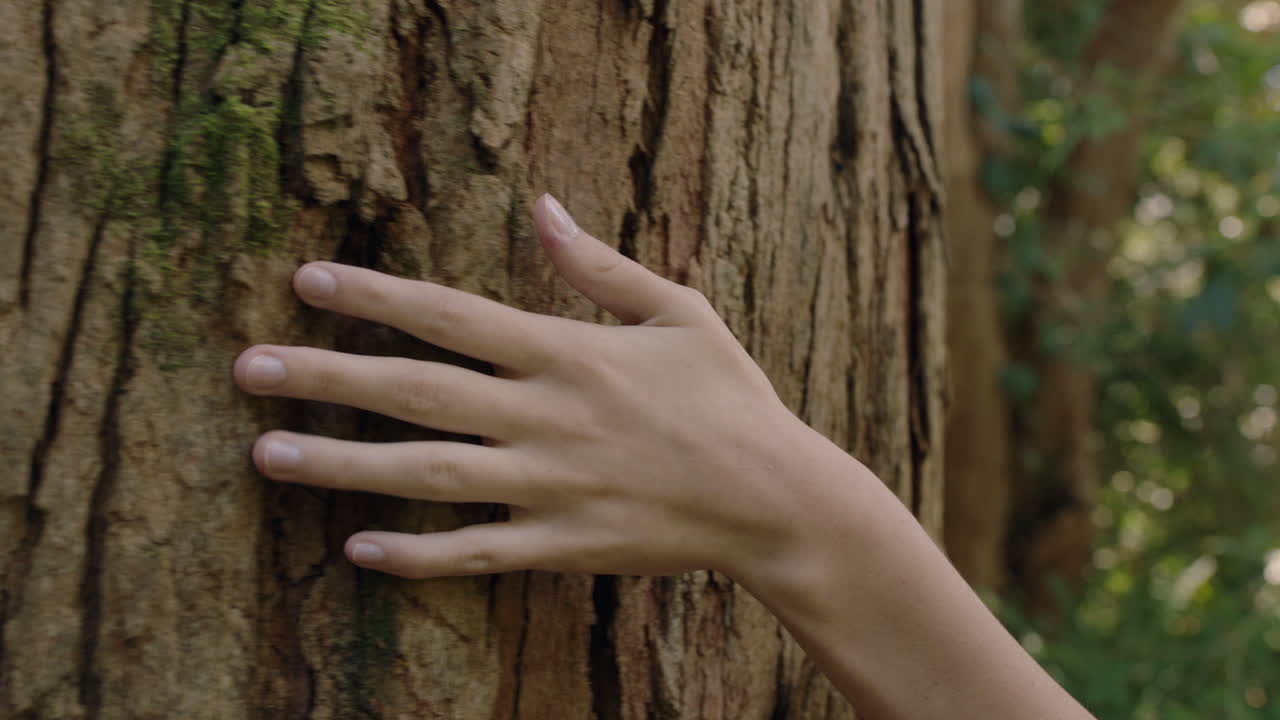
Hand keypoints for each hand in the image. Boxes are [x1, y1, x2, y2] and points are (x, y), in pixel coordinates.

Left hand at [235, 194, 819, 580]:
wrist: (774, 500)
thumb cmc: (730, 398)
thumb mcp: (679, 312)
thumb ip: (600, 265)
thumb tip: (542, 208)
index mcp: (569, 353)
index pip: (452, 316)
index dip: (375, 295)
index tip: (308, 280)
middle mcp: (547, 417)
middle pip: (417, 392)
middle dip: (328, 376)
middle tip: (249, 368)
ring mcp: (550, 486)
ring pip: (428, 474)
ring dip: (343, 464)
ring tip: (267, 454)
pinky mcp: (561, 544)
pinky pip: (475, 553)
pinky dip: (415, 554)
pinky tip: (356, 549)